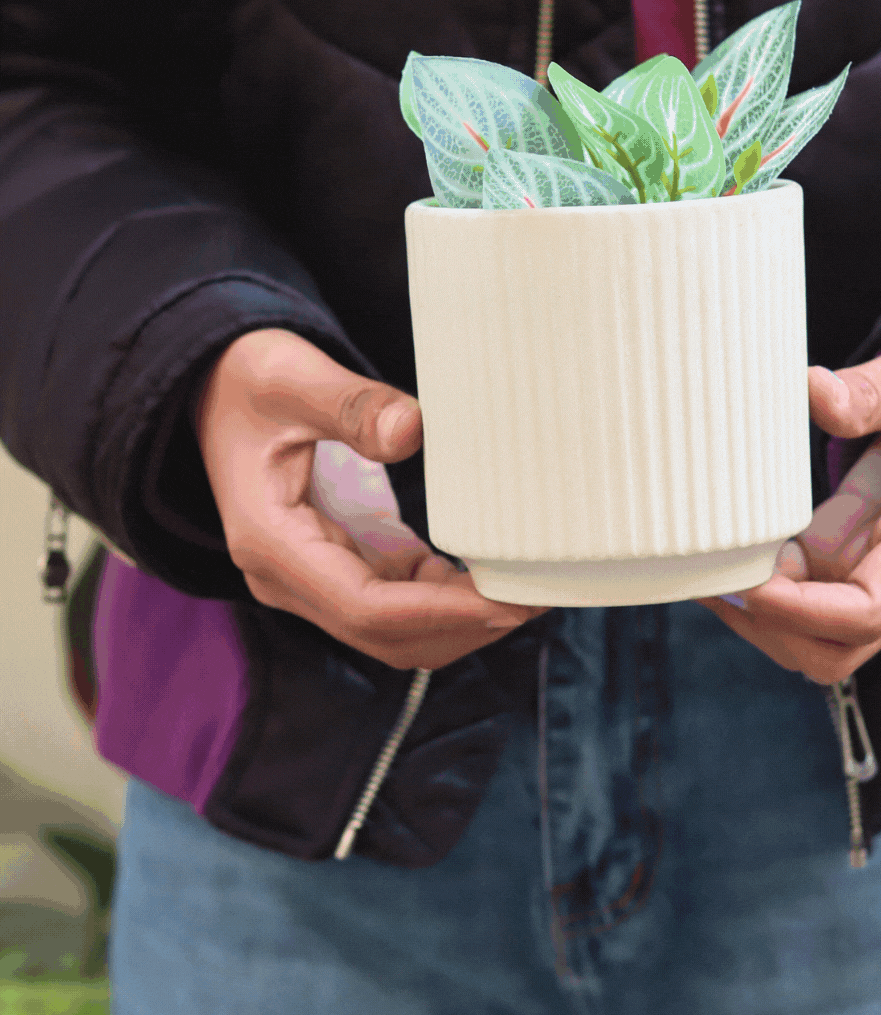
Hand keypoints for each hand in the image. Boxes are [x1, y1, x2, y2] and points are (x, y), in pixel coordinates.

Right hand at [195, 329, 546, 669]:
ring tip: (525, 587)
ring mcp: (306, 578)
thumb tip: (412, 429)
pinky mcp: (330, 565)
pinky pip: (392, 603)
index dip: (443, 613)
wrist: (208, 388)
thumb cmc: (244, 380)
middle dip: (464, 626)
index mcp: (272, 542)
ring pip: (392, 631)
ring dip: (458, 620)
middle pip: (386, 636)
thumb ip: (350, 404)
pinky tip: (484, 571)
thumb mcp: (291, 377)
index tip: (507, 599)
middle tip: (537, 596)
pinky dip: (441, 598)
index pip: (367, 609)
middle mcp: (285, 577)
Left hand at [697, 335, 880, 682]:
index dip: (798, 609)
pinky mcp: (868, 564)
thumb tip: (812, 390)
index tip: (744, 582)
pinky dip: (772, 592)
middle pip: (840, 648)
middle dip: (771, 628)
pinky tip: (733, 557)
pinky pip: (816, 603)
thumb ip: (872, 391)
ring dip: (765, 618)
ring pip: (823, 638)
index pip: (868, 608)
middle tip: (713, 581)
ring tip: (712, 572)